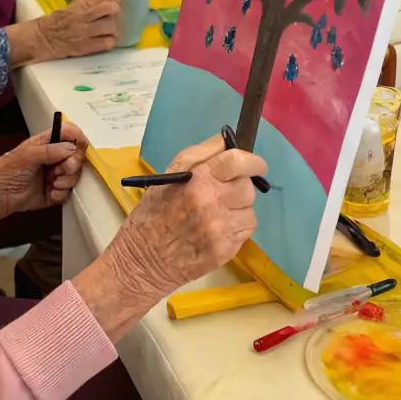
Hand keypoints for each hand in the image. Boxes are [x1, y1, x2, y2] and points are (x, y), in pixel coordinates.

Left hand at [0, 122, 87, 215]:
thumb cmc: (8, 170)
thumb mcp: (28, 154)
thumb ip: (52, 150)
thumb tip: (73, 149)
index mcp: (48, 143)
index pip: (69, 134)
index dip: (78, 138)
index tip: (81, 145)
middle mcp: (54, 157)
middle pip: (77, 156)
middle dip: (72, 164)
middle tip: (60, 169)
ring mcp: (56, 175)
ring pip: (75, 175)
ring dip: (66, 180)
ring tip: (52, 182)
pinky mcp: (55, 193)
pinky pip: (68, 192)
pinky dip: (61, 193)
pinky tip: (50, 192)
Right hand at [37, 0, 122, 60]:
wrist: (41, 38)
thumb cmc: (56, 21)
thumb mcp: (72, 6)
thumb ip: (89, 1)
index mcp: (79, 4)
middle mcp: (83, 17)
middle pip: (110, 10)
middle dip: (116, 11)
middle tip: (114, 15)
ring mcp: (85, 33)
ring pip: (111, 27)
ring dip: (114, 28)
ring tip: (110, 29)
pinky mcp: (85, 47)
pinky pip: (106, 44)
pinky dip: (110, 41)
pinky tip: (107, 40)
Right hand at [106, 135, 265, 298]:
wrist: (144, 259)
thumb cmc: (154, 212)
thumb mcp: (170, 173)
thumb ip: (203, 153)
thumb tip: (229, 140)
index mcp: (197, 181)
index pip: (238, 161)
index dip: (253, 161)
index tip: (256, 165)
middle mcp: (212, 204)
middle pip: (247, 187)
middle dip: (239, 187)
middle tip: (222, 192)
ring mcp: (220, 230)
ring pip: (250, 210)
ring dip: (238, 209)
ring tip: (216, 213)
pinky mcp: (226, 251)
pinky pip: (246, 231)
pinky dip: (236, 227)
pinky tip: (217, 229)